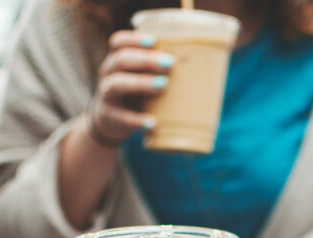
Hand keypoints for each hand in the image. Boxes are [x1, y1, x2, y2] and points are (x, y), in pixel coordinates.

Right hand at [87, 30, 173, 146]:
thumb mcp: (141, 78)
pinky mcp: (111, 118)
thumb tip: (205, 64)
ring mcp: (107, 96)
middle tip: (169, 63)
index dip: (133, 39)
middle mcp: (108, 74)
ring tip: (163, 85)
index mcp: (117, 61)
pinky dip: (138, 121)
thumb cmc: (135, 94)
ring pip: (116, 85)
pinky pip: (122, 118)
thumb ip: (160, 70)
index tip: (154, 40)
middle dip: (145, 60)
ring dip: (140, 83)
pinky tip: (153, 123)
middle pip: (120, 60)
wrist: (110, 122)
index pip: (118, 43)